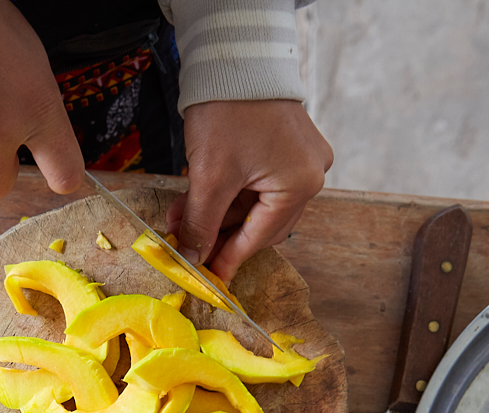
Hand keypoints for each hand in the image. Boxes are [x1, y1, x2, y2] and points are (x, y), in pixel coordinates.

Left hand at [167, 100, 333, 282]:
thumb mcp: (210, 176)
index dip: (230, 258)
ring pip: (253, 203)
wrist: (232, 58)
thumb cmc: (228, 111)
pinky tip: (194, 197)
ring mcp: (299, 158)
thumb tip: (192, 259)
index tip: (209, 277)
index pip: (261, 236)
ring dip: (216, 212)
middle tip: (186, 244)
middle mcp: (310, 174)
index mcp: (301, 184)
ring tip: (178, 218)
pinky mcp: (284, 146)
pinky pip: (255, 182)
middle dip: (218, 233)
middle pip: (260, 222)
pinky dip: (225, 192)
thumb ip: (201, 224)